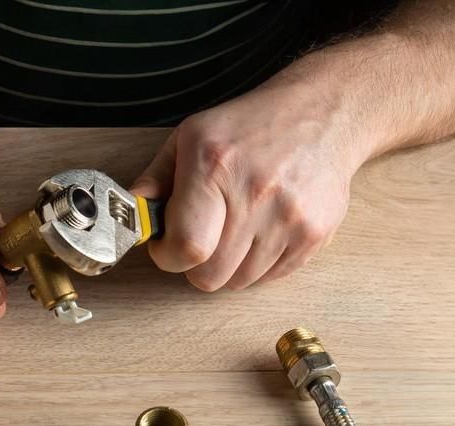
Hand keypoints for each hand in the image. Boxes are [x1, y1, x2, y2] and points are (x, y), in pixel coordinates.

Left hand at [132, 79, 368, 290]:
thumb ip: (155, 179)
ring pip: (239, 282)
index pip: (185, 248)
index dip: (168, 256)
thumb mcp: (191, 136)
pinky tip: (259, 231)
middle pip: (209, 275)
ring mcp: (289, 218)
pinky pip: (271, 278)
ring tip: (233, 230)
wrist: (324, 114)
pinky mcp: (314, 234)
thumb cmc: (251, 125)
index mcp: (214, 167)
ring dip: (227, 266)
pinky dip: (258, 265)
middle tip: (199, 239)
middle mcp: (254, 194)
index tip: (167, 245)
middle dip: (194, 265)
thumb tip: (131, 214)